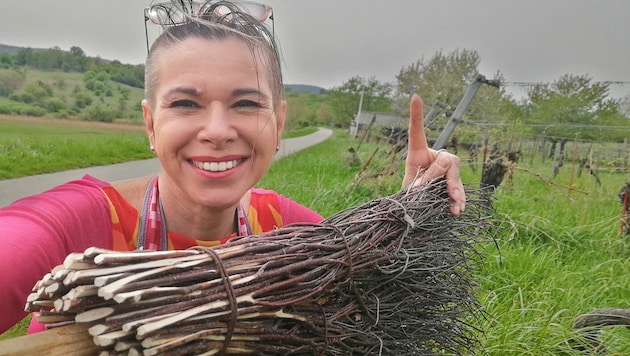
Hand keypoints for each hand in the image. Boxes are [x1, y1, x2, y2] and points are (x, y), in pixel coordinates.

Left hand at [402, 94, 465, 215]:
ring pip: (455, 175)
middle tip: (423, 189)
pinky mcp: (454, 185)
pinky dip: (459, 200)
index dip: (416, 114)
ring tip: (453, 204)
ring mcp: (447, 172)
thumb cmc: (408, 193)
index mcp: (419, 152)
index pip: (417, 132)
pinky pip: (459, 190)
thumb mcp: (408, 185)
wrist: (416, 206)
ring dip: (454, 190)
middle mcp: (436, 158)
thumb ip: (415, 183)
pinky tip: (457, 209)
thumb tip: (422, 188)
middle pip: (445, 160)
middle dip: (435, 176)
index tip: (415, 96)